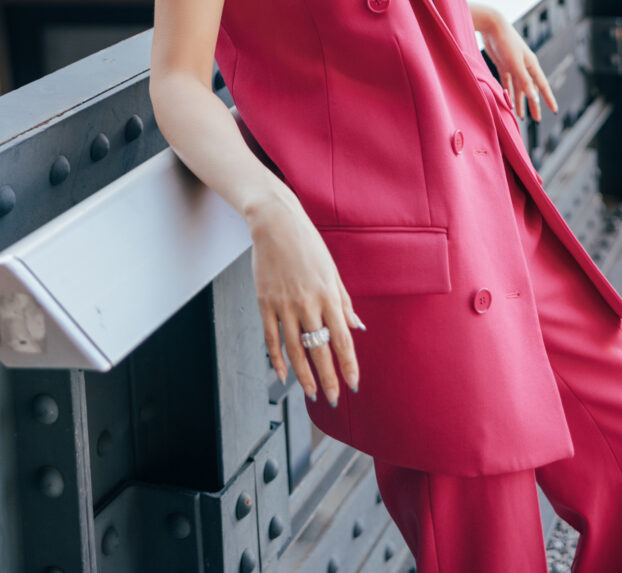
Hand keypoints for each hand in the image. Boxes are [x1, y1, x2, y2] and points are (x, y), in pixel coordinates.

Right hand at [248, 194, 364, 407]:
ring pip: (295, 349)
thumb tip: (356, 327)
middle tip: (333, 398)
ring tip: (312, 393)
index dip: (348, 364)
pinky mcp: (264, 303)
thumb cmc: (307, 244)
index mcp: (328, 294)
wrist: (276, 224)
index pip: (342, 338)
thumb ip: (344, 302)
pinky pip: (271, 338)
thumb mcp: (332, 270)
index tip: (354, 383)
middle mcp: (307, 303)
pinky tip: (284, 374)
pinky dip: (277, 359)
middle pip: (319, 349)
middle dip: (328, 378)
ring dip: (304, 375)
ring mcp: (284, 305)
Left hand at [473, 6, 557, 122]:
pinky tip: (508, 100)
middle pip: (531, 90)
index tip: (554, 110)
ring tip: (520, 116)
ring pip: (519, 88)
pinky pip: (507, 82)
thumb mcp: (515, 64)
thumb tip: (534, 97)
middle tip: (537, 120)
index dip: (548, 99)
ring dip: (519, 101)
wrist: (492, 26)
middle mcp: (525, 67)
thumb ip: (524, 81)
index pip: (543, 86)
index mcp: (532, 65)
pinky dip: (508, 91)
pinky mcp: (503, 64)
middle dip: (533, 105)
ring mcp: (514, 66)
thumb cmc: (506, 42)